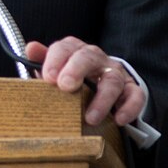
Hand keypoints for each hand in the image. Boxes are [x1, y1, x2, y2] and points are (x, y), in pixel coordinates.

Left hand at [24, 37, 145, 127]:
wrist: (103, 85)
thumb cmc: (74, 79)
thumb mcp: (56, 69)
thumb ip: (43, 61)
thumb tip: (31, 48)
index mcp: (75, 51)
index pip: (65, 47)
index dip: (56, 60)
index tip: (48, 77)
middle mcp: (96, 58)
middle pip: (88, 57)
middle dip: (76, 70)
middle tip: (66, 87)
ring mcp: (115, 73)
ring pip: (112, 80)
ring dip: (102, 99)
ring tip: (90, 118)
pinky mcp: (132, 89)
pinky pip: (136, 95)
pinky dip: (129, 107)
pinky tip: (119, 120)